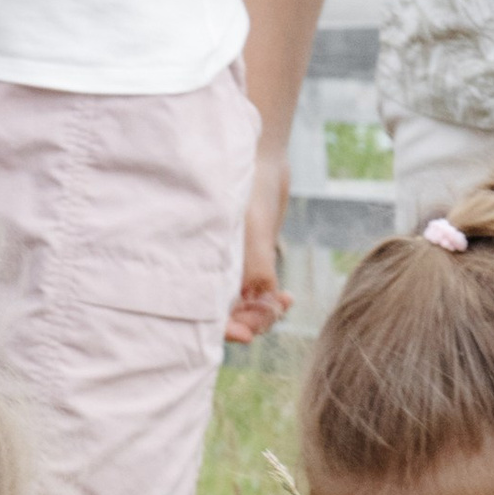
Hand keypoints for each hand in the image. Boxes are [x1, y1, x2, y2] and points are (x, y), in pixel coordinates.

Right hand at [225, 145, 291, 341]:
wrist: (261, 159)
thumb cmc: (249, 189)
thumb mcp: (254, 230)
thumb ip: (258, 267)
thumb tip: (266, 303)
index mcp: (205, 266)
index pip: (210, 313)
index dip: (226, 330)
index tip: (247, 334)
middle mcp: (217, 272)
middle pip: (230, 316)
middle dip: (251, 322)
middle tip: (272, 314)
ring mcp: (235, 270)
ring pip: (248, 309)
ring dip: (266, 313)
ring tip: (283, 303)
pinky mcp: (253, 264)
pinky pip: (262, 295)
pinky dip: (275, 301)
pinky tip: (288, 298)